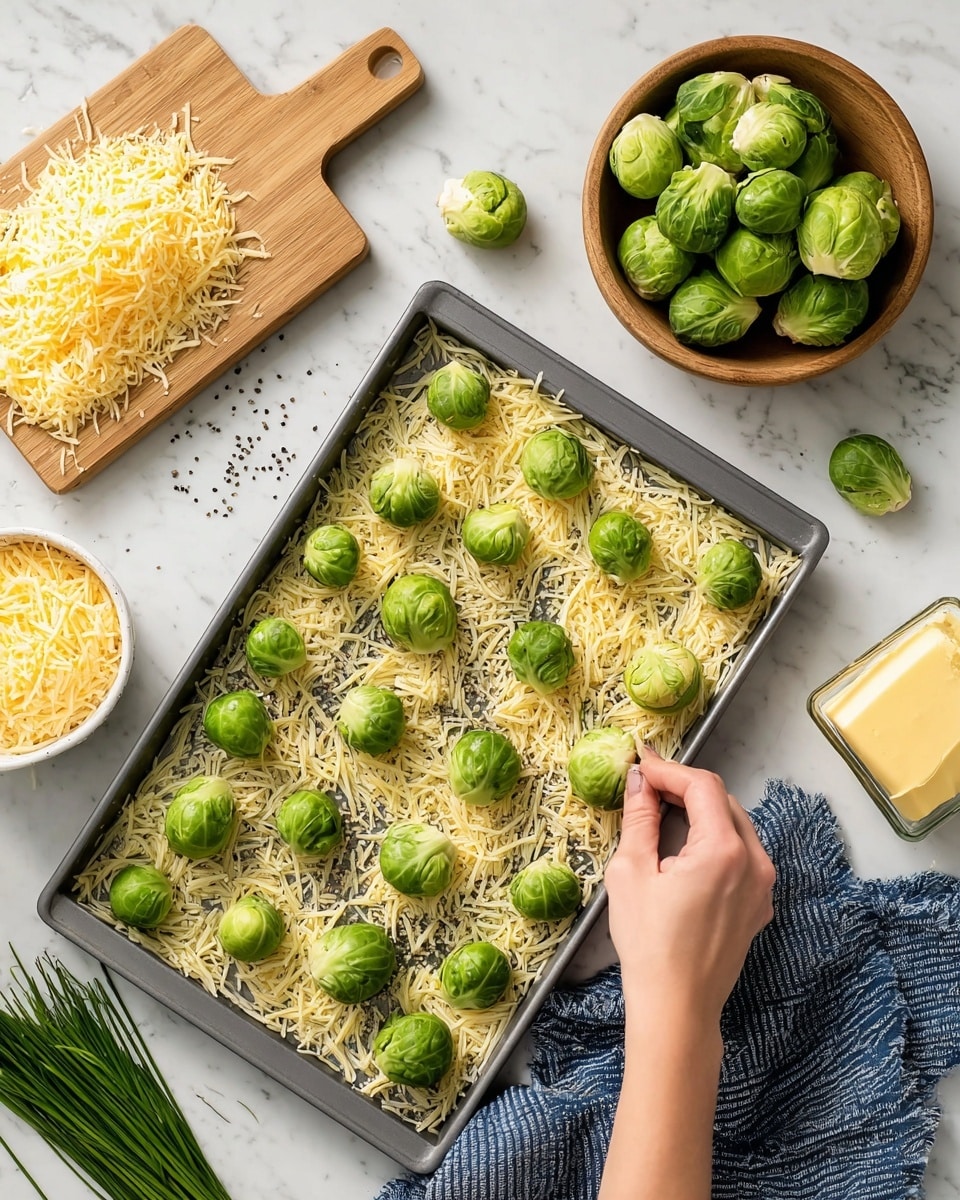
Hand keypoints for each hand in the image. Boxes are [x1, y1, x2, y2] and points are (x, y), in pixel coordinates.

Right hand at [604, 750, 774, 1026]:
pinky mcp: (759, 904)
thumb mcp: (632, 873)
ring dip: (701, 812)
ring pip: (735, 826)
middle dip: (684, 787)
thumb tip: (640, 781)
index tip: (640, 765)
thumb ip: (640, 819)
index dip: (669, 769)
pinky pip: (741, 855)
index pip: (702, 786)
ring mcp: (762, 886)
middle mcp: (755, 862)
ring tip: (661, 812)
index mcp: (725, 850)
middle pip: (722, 801)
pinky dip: (714, 840)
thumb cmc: (649, 944)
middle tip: (646, 786)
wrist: (677, 1006)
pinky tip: (684, 848)